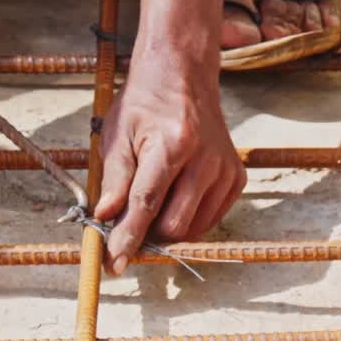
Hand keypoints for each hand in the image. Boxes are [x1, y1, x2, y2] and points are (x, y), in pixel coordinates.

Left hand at [94, 67, 245, 274]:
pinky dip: (187, 220)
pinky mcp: (236, 178)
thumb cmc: (143, 105)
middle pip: (174, 224)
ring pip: (193, 227)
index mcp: (172, 146)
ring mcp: (226, 170)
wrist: (182, 76)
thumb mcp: (117, 136)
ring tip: (147, 208)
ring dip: (165, 229)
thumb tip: (104, 217)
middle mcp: (206, 160)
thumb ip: (113, 180)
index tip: (115, 263)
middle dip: (146, 236)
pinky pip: (209, 218)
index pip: (146, 204)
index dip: (128, 237)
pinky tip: (171, 199)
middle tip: (124, 229)